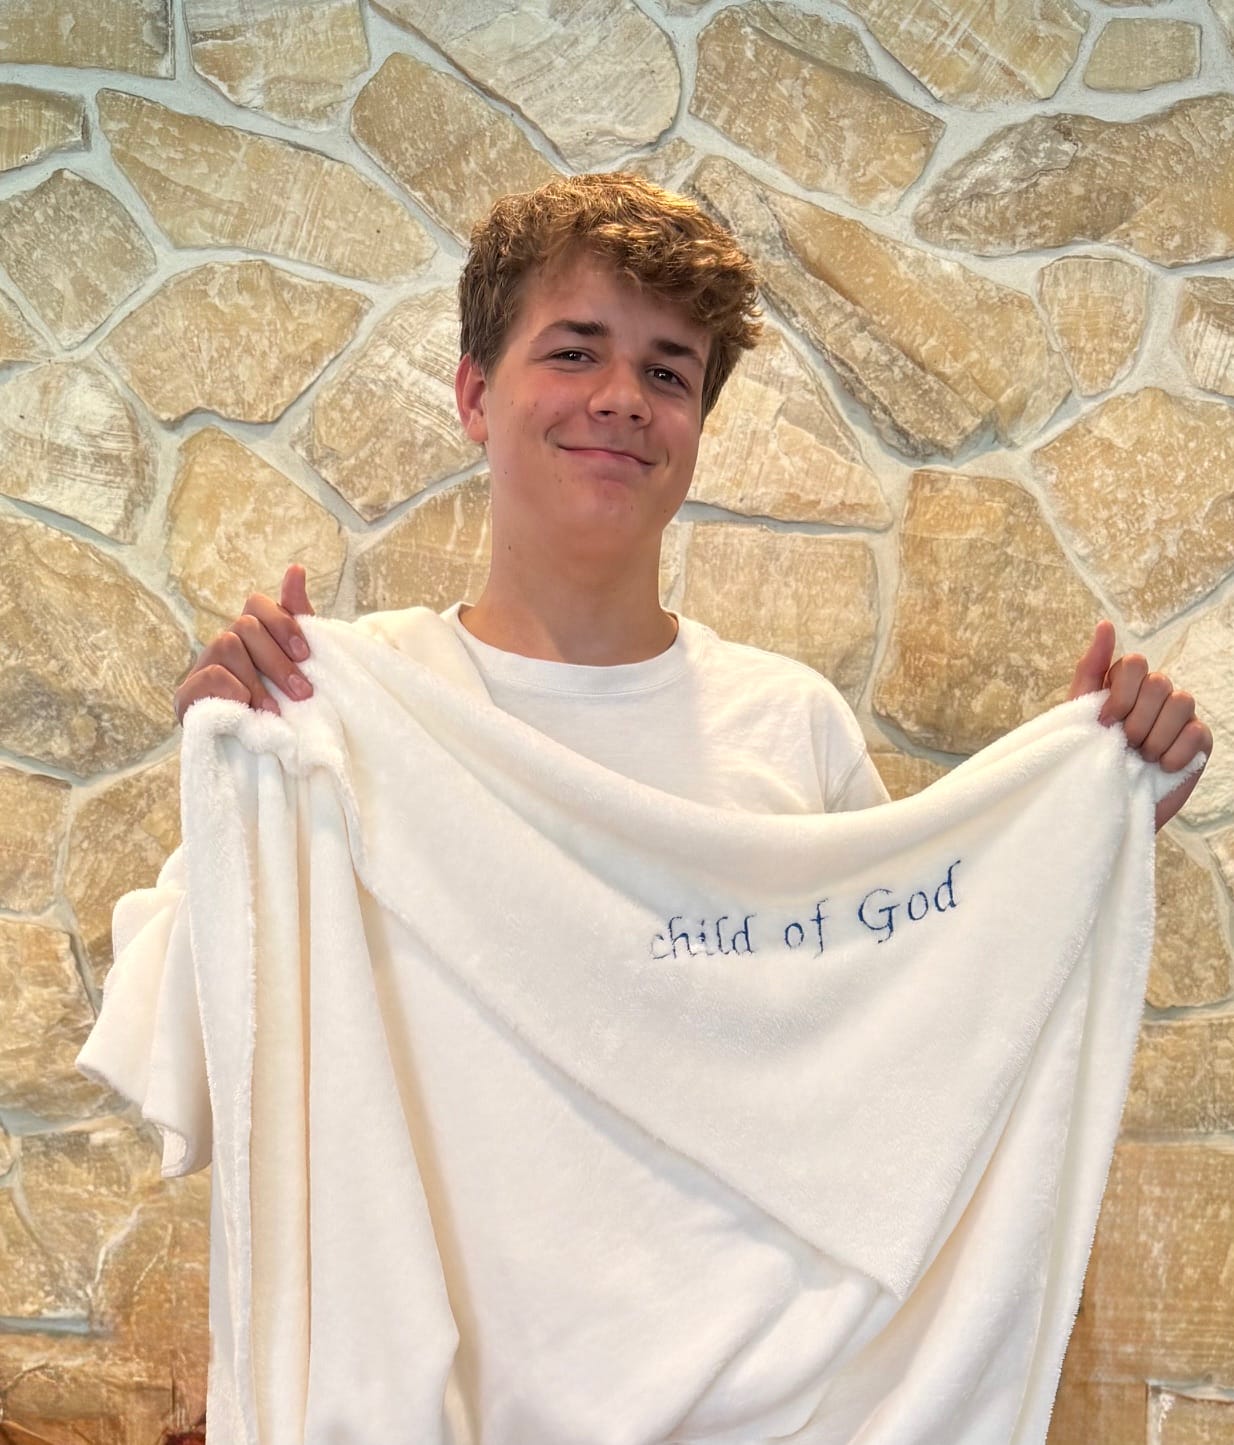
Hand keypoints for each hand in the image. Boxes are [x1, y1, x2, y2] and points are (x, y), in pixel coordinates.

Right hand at [173, 564, 314, 724]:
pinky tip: (245, 709)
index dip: (283, 623)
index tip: (307, 655)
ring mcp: (202, 668)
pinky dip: (230, 689)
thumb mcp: (298, 666)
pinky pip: (206, 676)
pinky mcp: (186, 697)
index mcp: (250, 635)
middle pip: (246, 625)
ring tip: (275, 710)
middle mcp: (223, 644)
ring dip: (256, 680)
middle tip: (303, 693)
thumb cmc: (285, 706)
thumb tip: (295, 569)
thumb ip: (297, 619)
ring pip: (227, 645)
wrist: (264, 757)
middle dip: (278, 661)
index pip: (258, 604)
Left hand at [1068, 620, 1211, 829]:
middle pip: (1158, 683)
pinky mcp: (1198, 742)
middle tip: (1123, 744)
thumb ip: (1090, 668)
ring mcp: (1180, 717)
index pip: (1134, 662)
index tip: (1104, 723)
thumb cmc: (1086, 756)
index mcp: (1126, 684)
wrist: (1104, 805)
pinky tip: (1161, 766)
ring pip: (1182, 701)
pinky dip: (1175, 752)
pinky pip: (1196, 732)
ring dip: (1154, 736)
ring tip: (1139, 757)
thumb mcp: (1079, 712)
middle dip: (1136, 720)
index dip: (1120, 694)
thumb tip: (1105, 624)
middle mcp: (1156, 694)